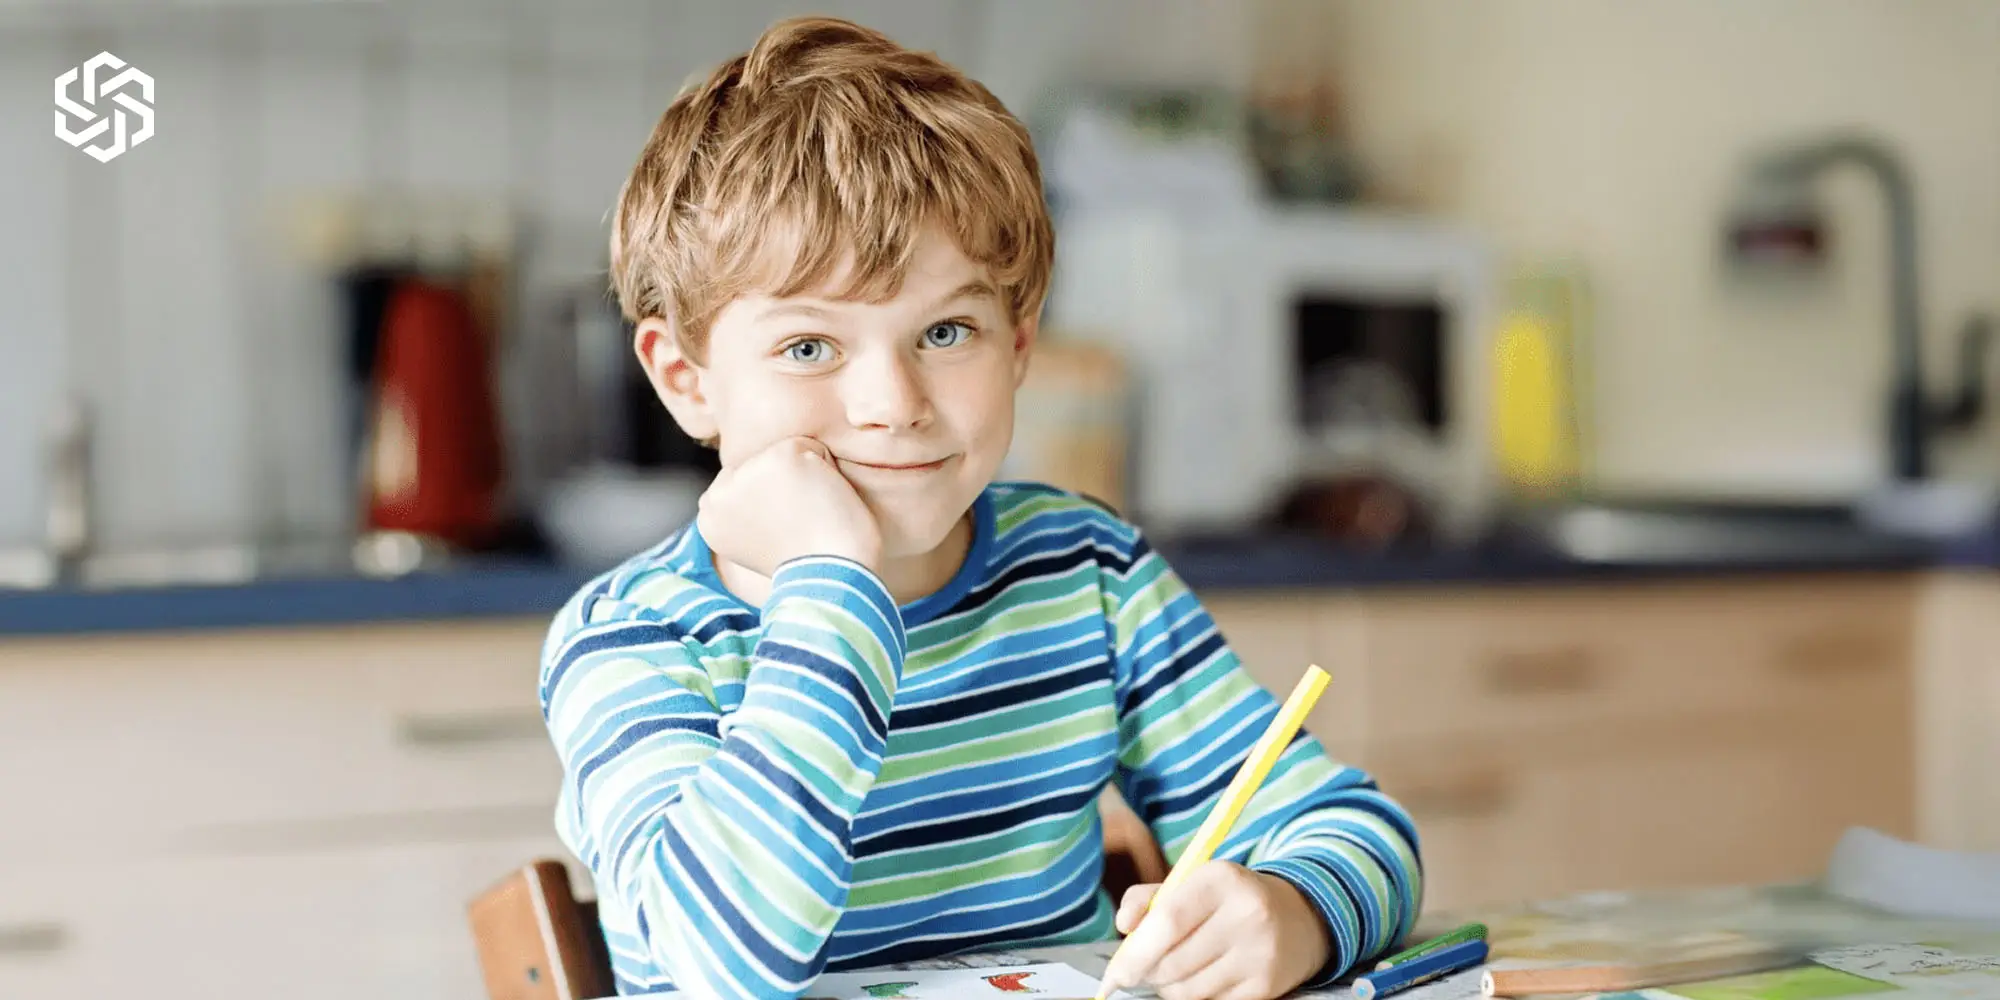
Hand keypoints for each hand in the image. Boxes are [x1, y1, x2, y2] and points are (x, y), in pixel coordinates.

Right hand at [697, 436, 881, 577]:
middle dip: (784, 487)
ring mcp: (746, 474)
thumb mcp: (757, 544)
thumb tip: (761, 481)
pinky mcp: (778, 458)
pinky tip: (824, 501)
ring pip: (785, 453)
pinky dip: (828, 470)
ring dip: (807, 477)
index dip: (772, 502)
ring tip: (811, 514)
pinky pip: (812, 449)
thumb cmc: (807, 565)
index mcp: (708, 520)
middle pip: (759, 465)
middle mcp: (718, 495)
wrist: (829, 577)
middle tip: (799, 524)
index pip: (738, 484)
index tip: (784, 531)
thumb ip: (744, 512)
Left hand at [1103, 862, 1331, 999]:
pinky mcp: (1266, 986)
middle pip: (1173, 963)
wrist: (1297, 918)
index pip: (1168, 922)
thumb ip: (1147, 899)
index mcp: (1221, 879)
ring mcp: (1260, 953)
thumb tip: (1123, 926)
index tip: (1116, 973)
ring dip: (1170, 987)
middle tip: (1146, 967)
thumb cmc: (1227, 900)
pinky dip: (1196, 996)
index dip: (1135, 953)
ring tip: (1178, 968)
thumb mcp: (1190, 884)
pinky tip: (1204, 977)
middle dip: (1148, 973)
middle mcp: (1246, 914)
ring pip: (1188, 991)